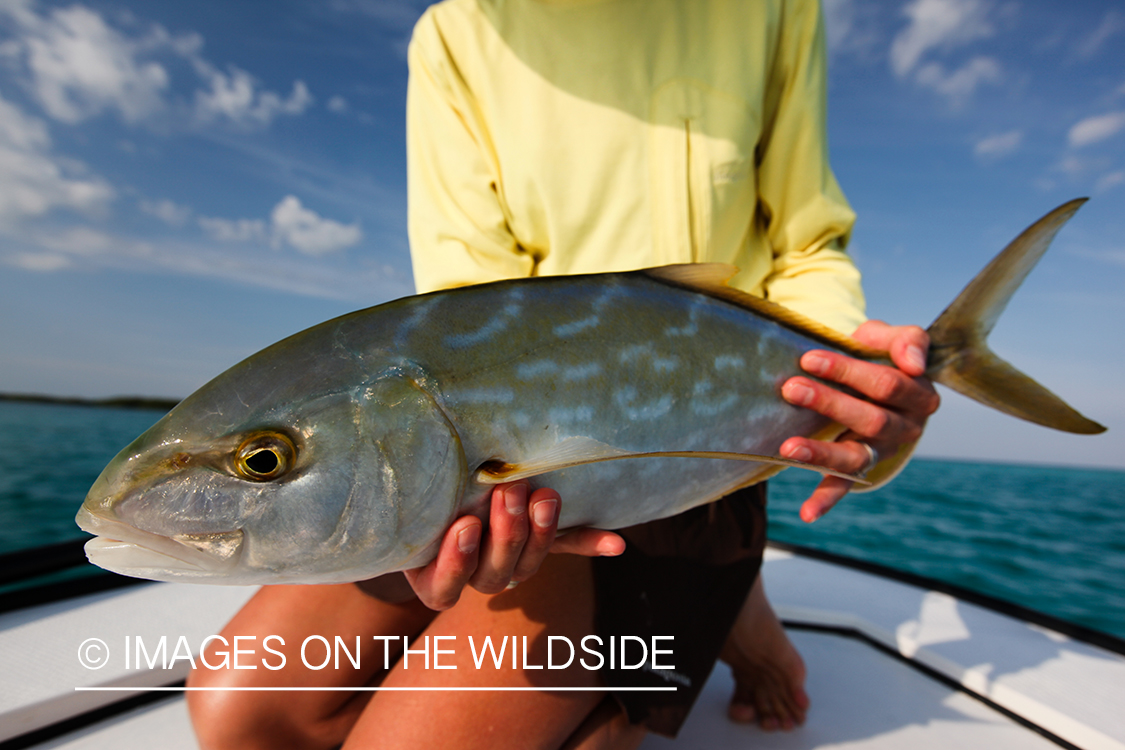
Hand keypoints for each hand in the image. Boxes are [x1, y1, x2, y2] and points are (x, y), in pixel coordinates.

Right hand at [403, 481, 624, 609]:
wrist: (441, 480)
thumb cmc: (418, 493)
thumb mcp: (417, 495)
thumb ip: (425, 489)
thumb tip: (406, 452)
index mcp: (433, 573)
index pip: (443, 586)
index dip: (457, 561)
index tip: (465, 524)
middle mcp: (473, 574)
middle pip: (493, 575)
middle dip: (506, 534)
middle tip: (510, 491)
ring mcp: (510, 562)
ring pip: (528, 566)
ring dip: (541, 534)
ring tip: (545, 497)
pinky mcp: (539, 543)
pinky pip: (567, 547)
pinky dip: (590, 542)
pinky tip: (616, 544)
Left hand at [779, 321, 939, 522]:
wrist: (877, 379)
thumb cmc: (881, 355)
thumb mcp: (894, 339)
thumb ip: (908, 341)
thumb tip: (914, 362)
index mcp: (918, 395)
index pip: (886, 383)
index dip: (847, 370)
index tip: (808, 358)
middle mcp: (905, 428)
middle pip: (870, 419)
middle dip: (828, 402)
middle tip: (790, 388)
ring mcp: (882, 451)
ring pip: (856, 456)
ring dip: (822, 453)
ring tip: (789, 448)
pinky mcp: (861, 468)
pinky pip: (845, 486)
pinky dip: (826, 500)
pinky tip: (807, 513)